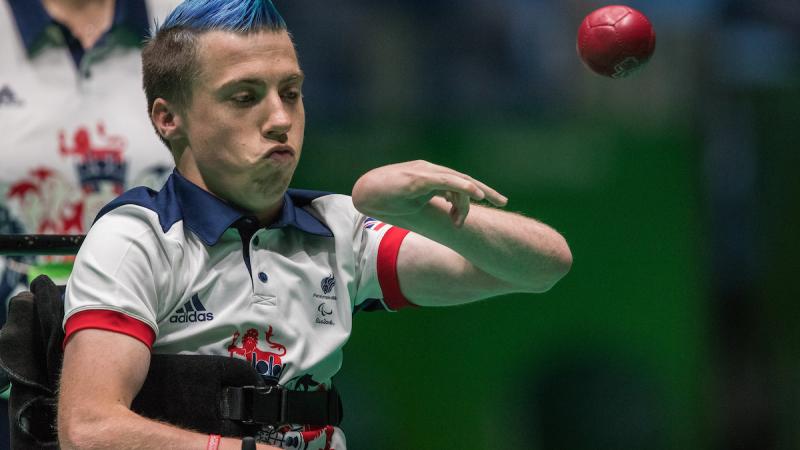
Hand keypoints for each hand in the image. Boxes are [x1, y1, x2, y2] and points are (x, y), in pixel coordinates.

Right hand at [352, 160, 507, 226]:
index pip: (459, 183)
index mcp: (431, 177)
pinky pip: (446, 181)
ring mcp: (425, 173)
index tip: (492, 202)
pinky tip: (475, 193)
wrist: (365, 192)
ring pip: (457, 182)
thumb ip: (431, 203)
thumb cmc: (386, 198)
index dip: (476, 192)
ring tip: (461, 221)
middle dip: (485, 191)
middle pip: (465, 180)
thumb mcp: (415, 203)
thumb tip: (448, 212)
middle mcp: (431, 171)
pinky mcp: (419, 178)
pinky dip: (462, 187)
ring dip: (466, 201)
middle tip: (503, 202)